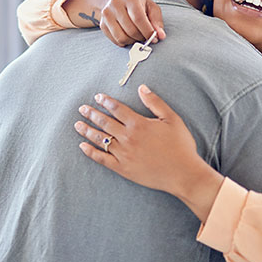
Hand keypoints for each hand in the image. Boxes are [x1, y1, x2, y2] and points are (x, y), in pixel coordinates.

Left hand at [73, 85, 206, 195]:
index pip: (117, 109)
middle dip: (92, 114)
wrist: (183, 173)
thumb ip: (155, 102)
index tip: (97, 97)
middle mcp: (128, 138)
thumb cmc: (180, 146)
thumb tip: (142, 87)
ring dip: (87, 130)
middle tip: (82, 109)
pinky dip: (91, 152)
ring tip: (77, 124)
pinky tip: (82, 146)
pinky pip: (102, 159)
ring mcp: (123, 154)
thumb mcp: (172, 119)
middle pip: (105, 122)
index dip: (105, 101)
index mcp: (138, 124)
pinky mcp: (122, 168)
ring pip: (100, 139)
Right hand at [100, 0, 165, 46]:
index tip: (154, 39)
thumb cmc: (137, 4)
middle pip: (131, 30)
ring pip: (122, 37)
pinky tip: (129, 36)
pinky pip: (115, 41)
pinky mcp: (102, 24)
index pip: (139, 18)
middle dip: (141, 38)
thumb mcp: (150, 7)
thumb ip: (156, 21)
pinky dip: (125, 42)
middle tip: (146, 38)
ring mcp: (107, 15)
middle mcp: (115, 4)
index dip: (148, 31)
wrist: (115, 0)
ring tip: (138, 36)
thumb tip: (161, 36)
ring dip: (133, 41)